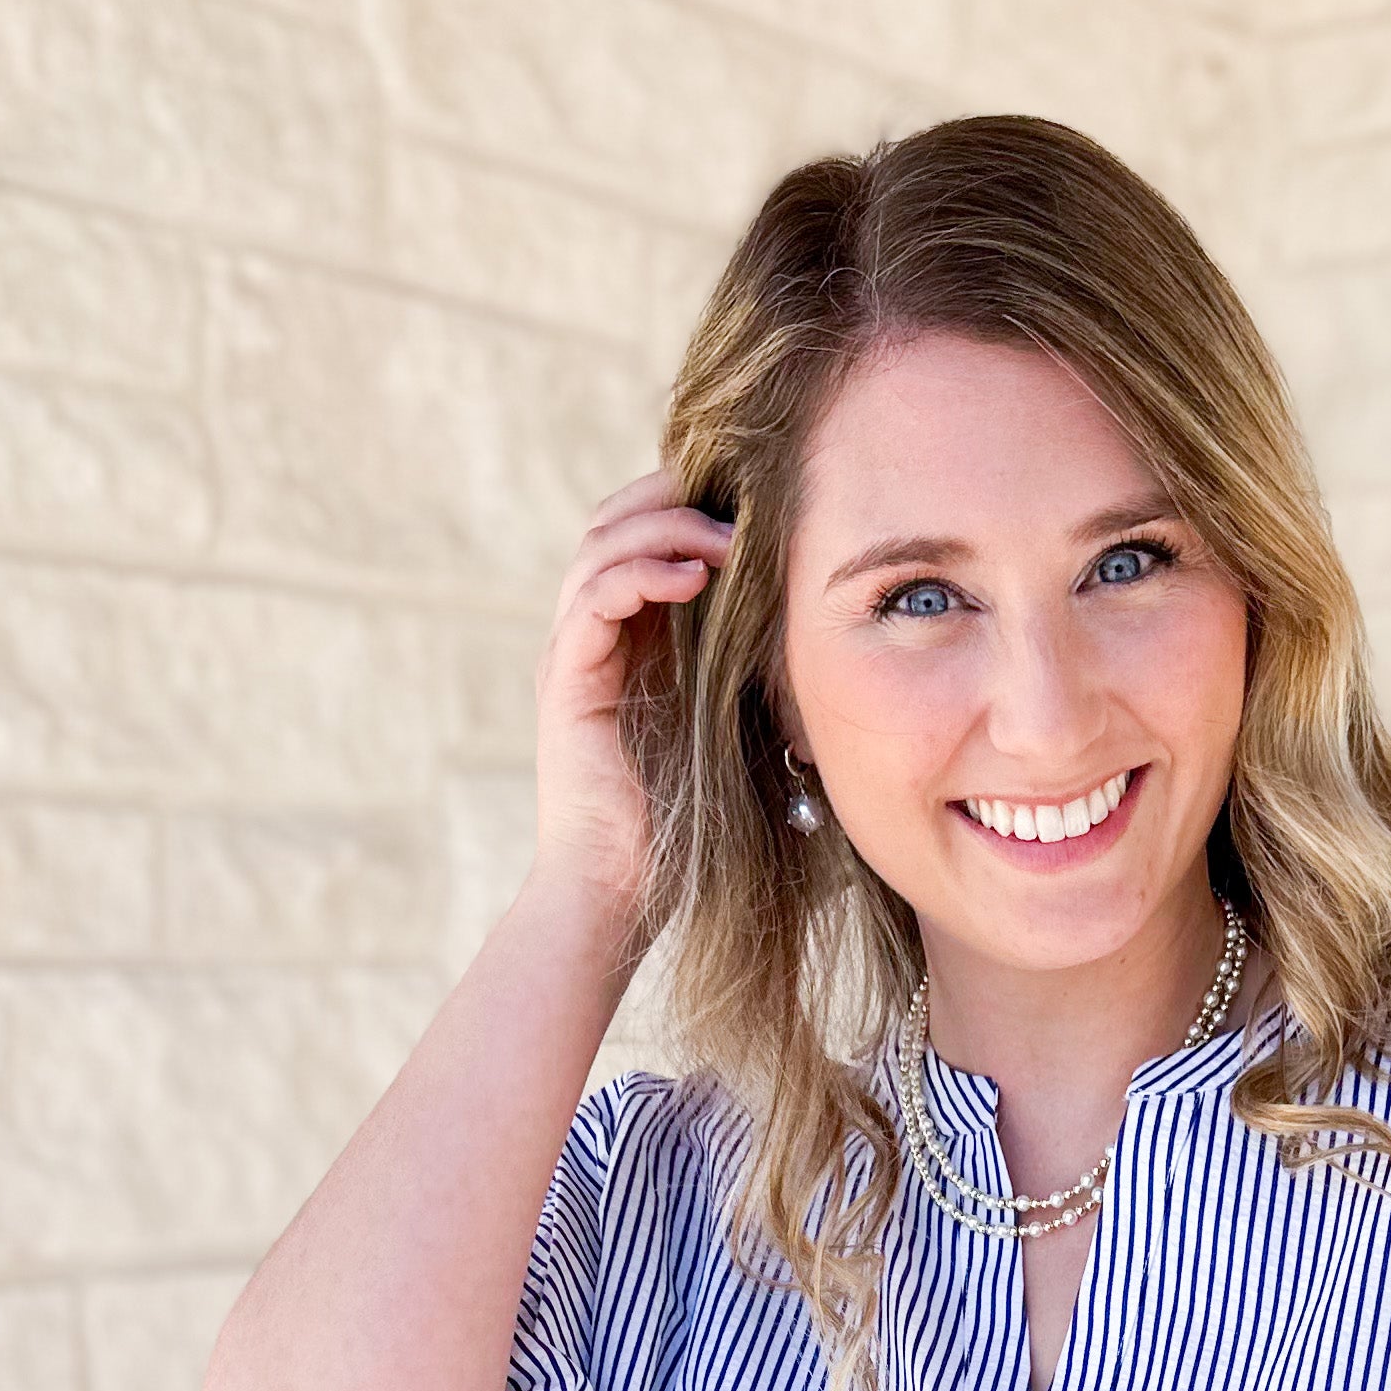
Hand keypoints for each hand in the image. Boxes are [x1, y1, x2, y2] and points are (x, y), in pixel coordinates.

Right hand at [531, 464, 735, 913]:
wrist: (623, 894)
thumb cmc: (688, 830)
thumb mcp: (737, 729)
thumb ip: (755, 674)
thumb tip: (825, 636)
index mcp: (631, 640)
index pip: (642, 534)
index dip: (687, 502)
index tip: (753, 502)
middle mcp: (593, 636)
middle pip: (613, 521)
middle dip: (673, 495)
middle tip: (737, 498)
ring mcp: (573, 655)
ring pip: (600, 546)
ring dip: (665, 527)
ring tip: (725, 540)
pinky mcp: (566, 681)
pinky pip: (593, 599)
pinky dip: (639, 573)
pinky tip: (693, 577)